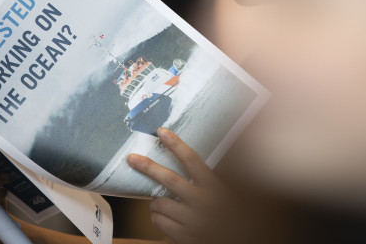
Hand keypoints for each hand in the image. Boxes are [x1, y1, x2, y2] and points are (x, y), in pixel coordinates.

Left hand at [127, 128, 234, 243]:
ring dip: (154, 202)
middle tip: (132, 158)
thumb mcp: (221, 194)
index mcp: (214, 187)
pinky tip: (164, 217)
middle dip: (148, 167)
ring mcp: (195, 221)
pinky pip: (159, 222)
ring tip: (160, 203)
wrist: (233, 240)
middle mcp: (205, 202)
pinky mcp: (186, 237)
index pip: (192, 160)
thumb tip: (177, 163)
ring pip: (160, 203)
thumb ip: (204, 182)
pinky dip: (157, 217)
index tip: (162, 132)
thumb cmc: (225, 214)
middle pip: (170, 179)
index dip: (176, 144)